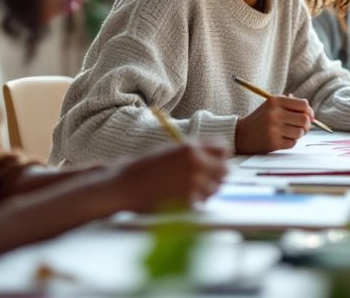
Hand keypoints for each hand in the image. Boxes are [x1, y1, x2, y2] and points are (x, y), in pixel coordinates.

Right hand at [113, 143, 227, 212]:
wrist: (124, 186)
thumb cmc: (143, 168)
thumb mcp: (170, 151)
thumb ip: (194, 152)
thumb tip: (216, 158)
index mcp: (190, 148)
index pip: (223, 148)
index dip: (219, 156)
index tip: (214, 161)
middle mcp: (195, 163)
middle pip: (225, 170)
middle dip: (217, 175)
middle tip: (206, 179)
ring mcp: (193, 183)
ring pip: (216, 188)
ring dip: (208, 189)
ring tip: (190, 188)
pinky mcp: (188, 201)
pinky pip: (203, 201)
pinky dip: (197, 201)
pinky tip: (182, 197)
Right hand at [235, 95, 312, 153]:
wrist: (241, 134)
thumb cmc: (261, 119)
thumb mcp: (272, 106)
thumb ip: (290, 105)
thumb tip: (311, 114)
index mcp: (275, 101)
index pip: (303, 104)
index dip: (310, 112)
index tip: (309, 117)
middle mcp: (274, 113)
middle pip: (304, 119)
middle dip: (307, 125)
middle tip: (302, 127)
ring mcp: (273, 128)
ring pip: (300, 132)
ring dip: (298, 134)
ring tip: (290, 133)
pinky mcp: (273, 142)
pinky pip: (292, 143)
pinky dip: (290, 142)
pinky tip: (282, 139)